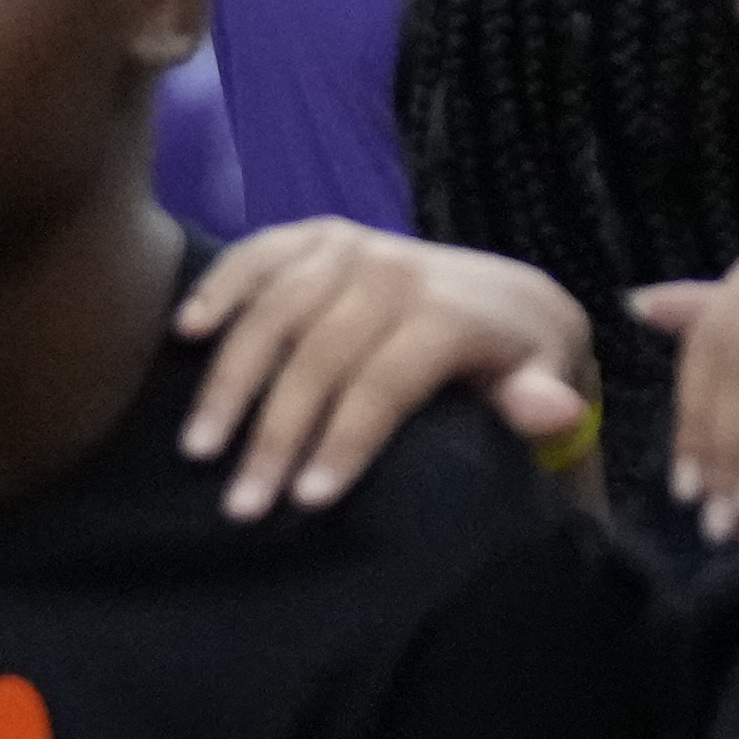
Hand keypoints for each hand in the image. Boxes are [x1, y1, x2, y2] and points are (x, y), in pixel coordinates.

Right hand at [174, 222, 597, 519]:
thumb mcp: (544, 384)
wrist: (513, 298)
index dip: (345, 440)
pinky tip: (187, 333)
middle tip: (240, 503)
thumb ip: (538, 402)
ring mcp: (354, 246)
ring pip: (277, 310)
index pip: (384, 381)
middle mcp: (395, 270)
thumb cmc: (520, 364)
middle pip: (319, 354)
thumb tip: (552, 411)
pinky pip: (260, 254)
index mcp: (448, 312)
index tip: (306, 502)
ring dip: (231, 377)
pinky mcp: (323, 235)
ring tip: (199, 448)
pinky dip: (221, 287)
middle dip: (275, 433)